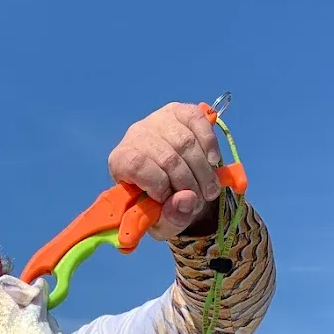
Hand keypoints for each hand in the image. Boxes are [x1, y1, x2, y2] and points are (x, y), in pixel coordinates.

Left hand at [108, 102, 221, 239]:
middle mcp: (136, 135)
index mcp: (121, 162)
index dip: (158, 184)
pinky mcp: (179, 111)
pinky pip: (197, 120)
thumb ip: (171, 218)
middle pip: (166, 156)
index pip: (136, 165)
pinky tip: (212, 162)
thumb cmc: (161, 204)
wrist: (174, 183)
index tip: (170, 200)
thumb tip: (187, 199)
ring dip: (202, 170)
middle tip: (201, 200)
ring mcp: (158, 120)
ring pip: (185, 142)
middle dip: (188, 183)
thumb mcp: (162, 222)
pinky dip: (209, 143)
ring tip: (210, 190)